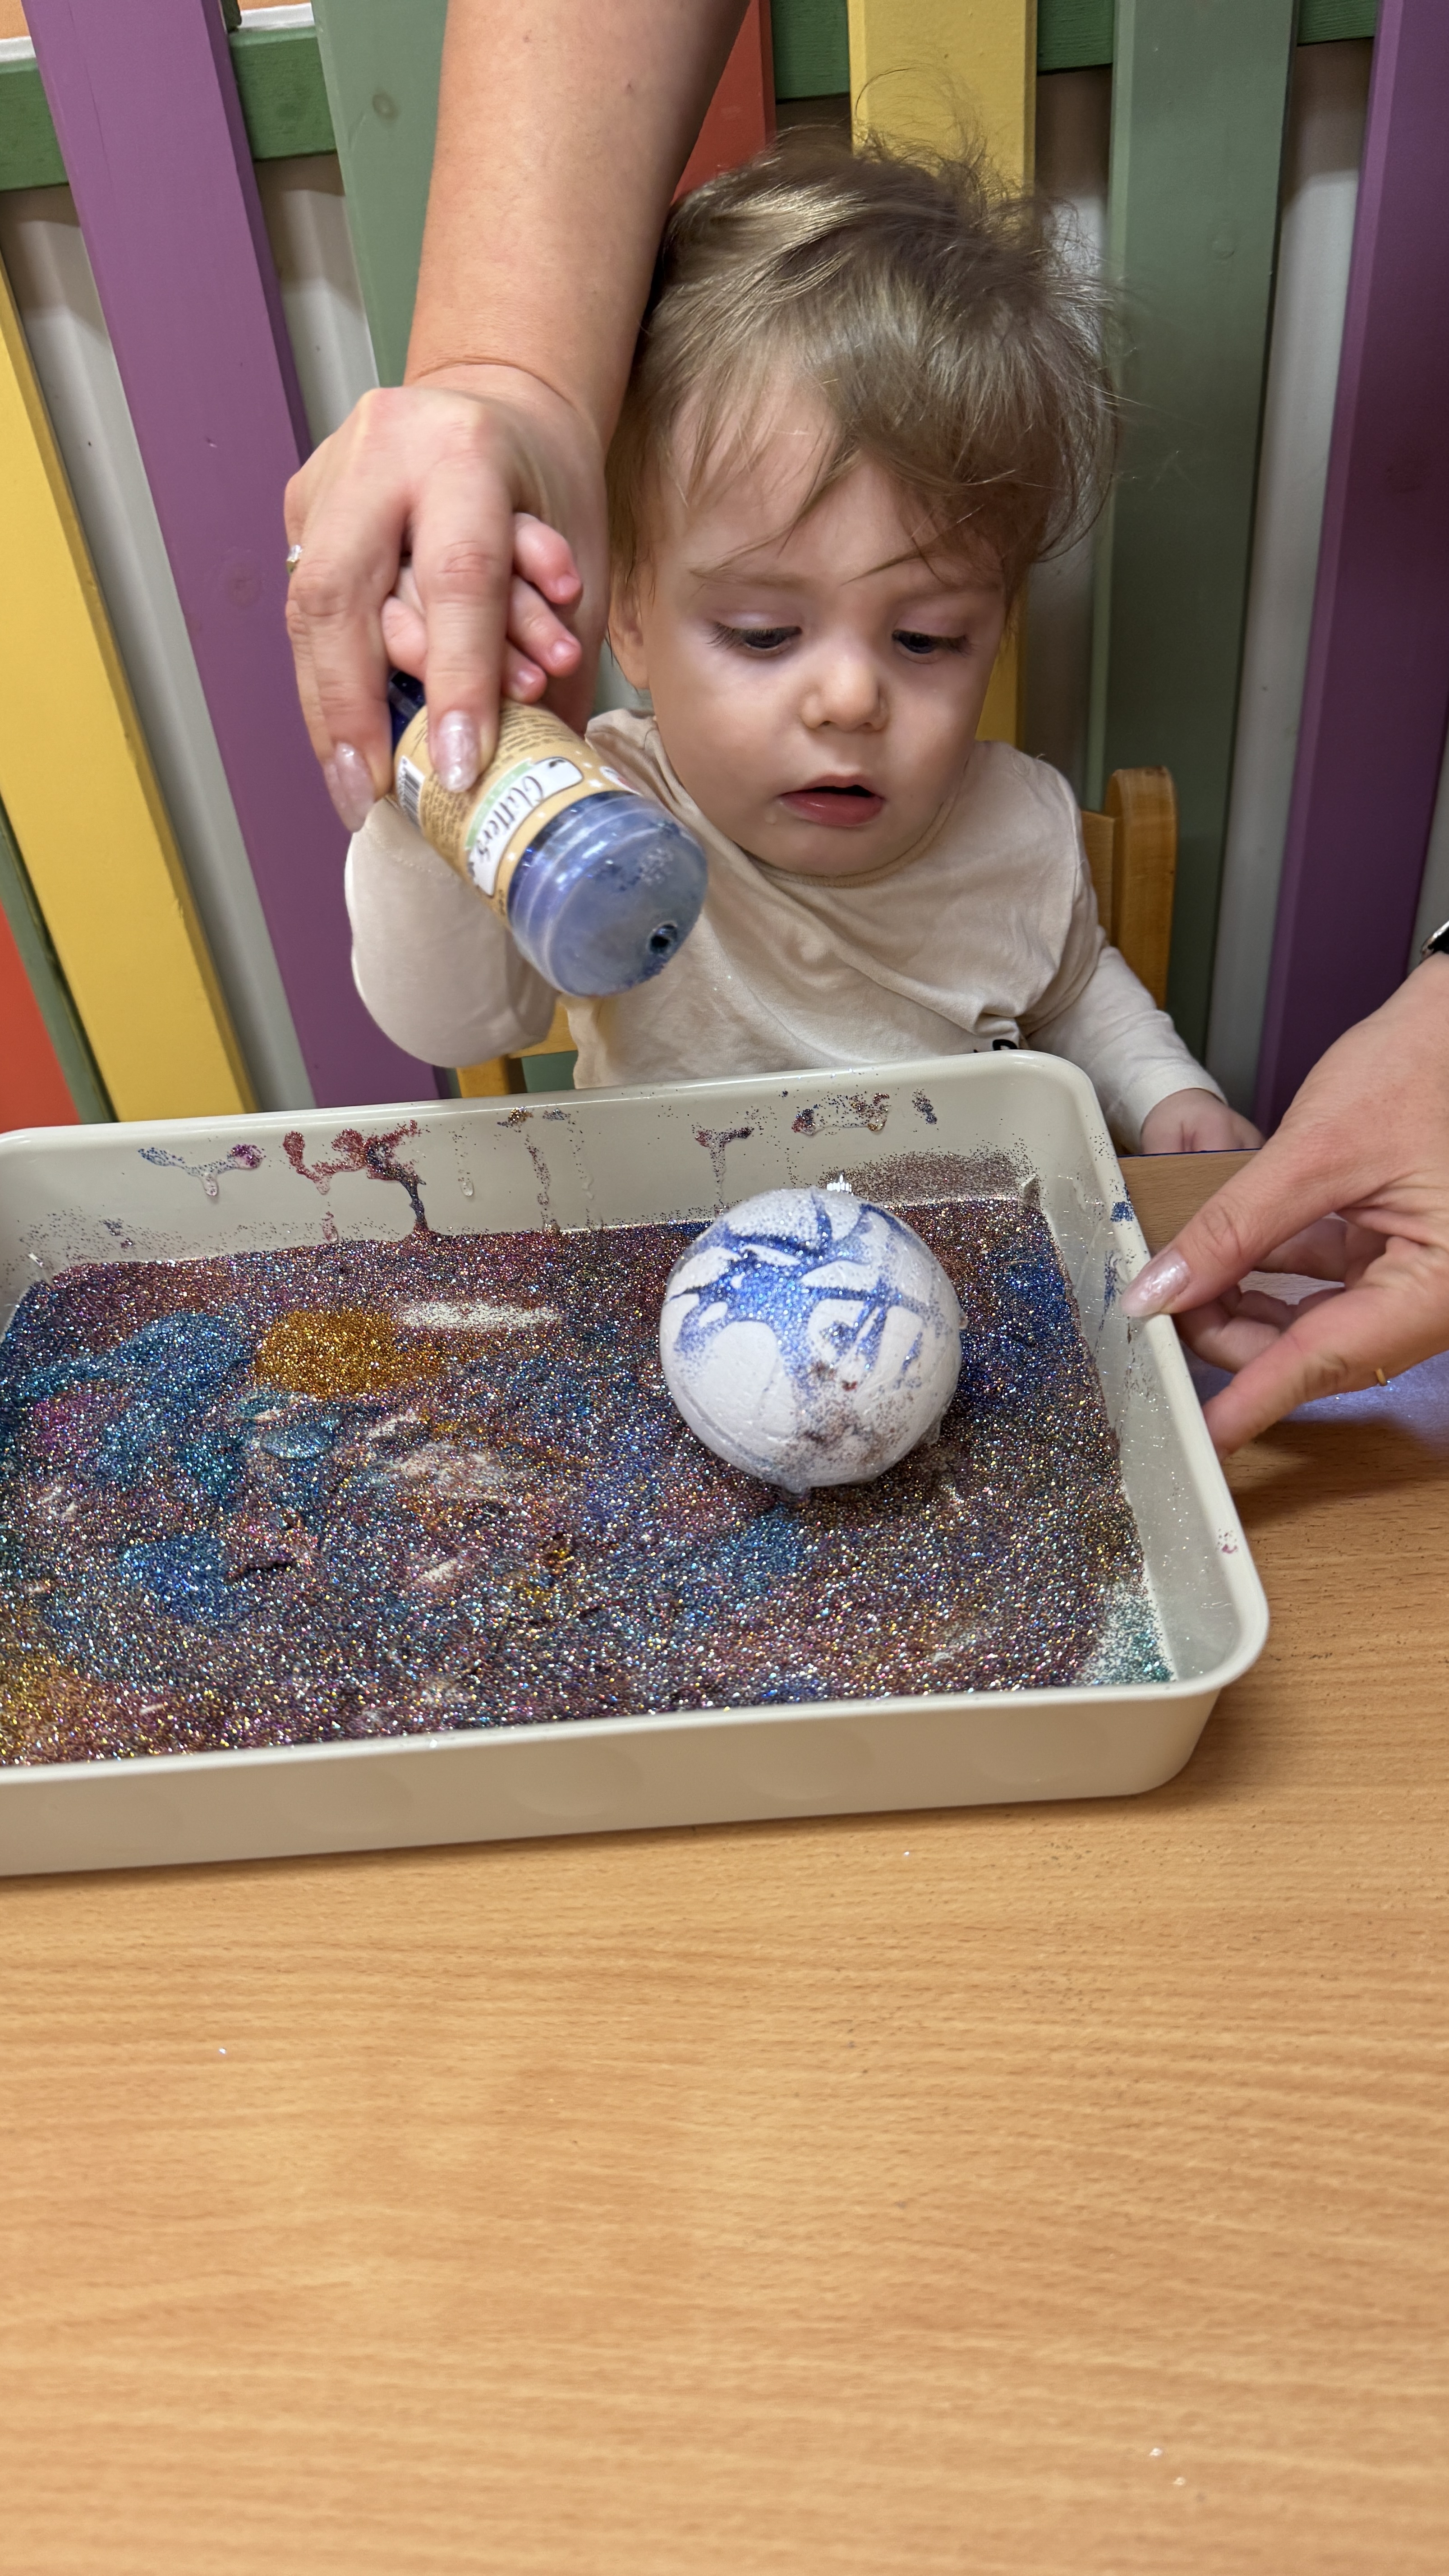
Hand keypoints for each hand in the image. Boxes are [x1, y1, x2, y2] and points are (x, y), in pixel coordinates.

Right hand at [283, 365, 607, 828]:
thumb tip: (530, 770)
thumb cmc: (548, 492)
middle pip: (344, 594)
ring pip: (308, 606)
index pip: (457, 579)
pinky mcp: (301, 502)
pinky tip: (345, 744)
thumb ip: (551, 656)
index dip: (458, 681)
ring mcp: (328, 473)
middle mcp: (381, 452)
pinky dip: (328, 682)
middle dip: (352, 709)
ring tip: (357, 787)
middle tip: (370, 795)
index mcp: (465, 451)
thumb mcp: (575, 564)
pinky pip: (305, 607)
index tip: (458, 769)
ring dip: (333, 707)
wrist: (502, 407)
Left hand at [1120, 958, 1448, 1450]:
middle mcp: (1437, 1295)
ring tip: (1186, 1279)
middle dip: (1236, 1336)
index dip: (1255, 1400)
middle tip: (1164, 1308)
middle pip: (1318, 1351)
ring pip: (1317, 1324)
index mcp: (1440, 1287)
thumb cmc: (1430, 1063)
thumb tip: (1161, 1291)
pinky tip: (1226, 1258)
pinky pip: (1329, 1285)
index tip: (1202, 1437)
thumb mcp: (1318, 1148)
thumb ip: (1235, 1228)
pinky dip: (1274, 1275)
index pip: (1328, 1362)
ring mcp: (1420, 1274)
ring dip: (1247, 1307)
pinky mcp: (1402, 1249)